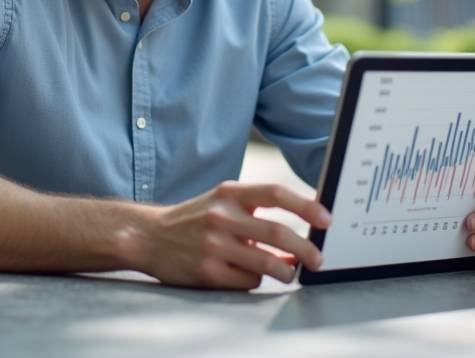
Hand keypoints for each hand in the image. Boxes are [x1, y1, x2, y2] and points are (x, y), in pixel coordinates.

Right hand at [132, 181, 331, 289]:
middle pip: (279, 232)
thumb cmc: (194, 219)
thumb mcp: (222, 202)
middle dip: (307, 249)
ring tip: (290, 272)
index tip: (326, 219)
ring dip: (287, 271)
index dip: (306, 205)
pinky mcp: (207, 272)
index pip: (276, 193)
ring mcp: (214, 245)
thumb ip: (256, 211)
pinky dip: (256, 280)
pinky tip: (249, 274)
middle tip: (319, 259)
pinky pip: (248, 280)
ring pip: (267, 263)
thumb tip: (299, 232)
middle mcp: (221, 216)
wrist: (149, 236)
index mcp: (229, 193)